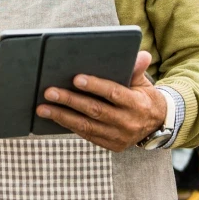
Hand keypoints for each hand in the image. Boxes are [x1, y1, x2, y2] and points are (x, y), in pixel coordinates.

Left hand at [36, 51, 166, 151]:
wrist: (156, 124)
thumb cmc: (143, 97)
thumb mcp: (143, 82)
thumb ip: (137, 69)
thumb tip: (141, 53)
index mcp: (137, 104)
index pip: (113, 93)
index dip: (95, 86)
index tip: (76, 78)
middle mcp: (127, 123)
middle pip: (95, 111)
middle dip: (70, 101)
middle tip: (49, 92)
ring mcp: (119, 137)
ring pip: (86, 126)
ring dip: (62, 117)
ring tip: (42, 108)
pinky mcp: (111, 146)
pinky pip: (87, 136)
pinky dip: (69, 126)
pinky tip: (54, 117)